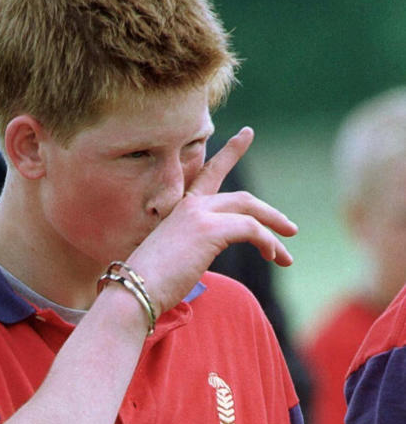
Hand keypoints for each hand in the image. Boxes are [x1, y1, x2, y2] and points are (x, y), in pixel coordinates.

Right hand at [126, 128, 297, 315]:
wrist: (133, 290)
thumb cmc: (148, 282)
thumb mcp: (174, 257)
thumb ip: (193, 247)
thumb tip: (207, 256)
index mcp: (180, 210)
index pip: (209, 174)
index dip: (230, 153)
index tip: (247, 133)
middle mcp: (190, 206)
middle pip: (242, 197)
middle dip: (269, 212)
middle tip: (290, 228)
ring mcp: (199, 215)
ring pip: (251, 211)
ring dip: (274, 231)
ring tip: (287, 256)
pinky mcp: (210, 230)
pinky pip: (251, 229)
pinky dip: (267, 243)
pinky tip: (273, 256)